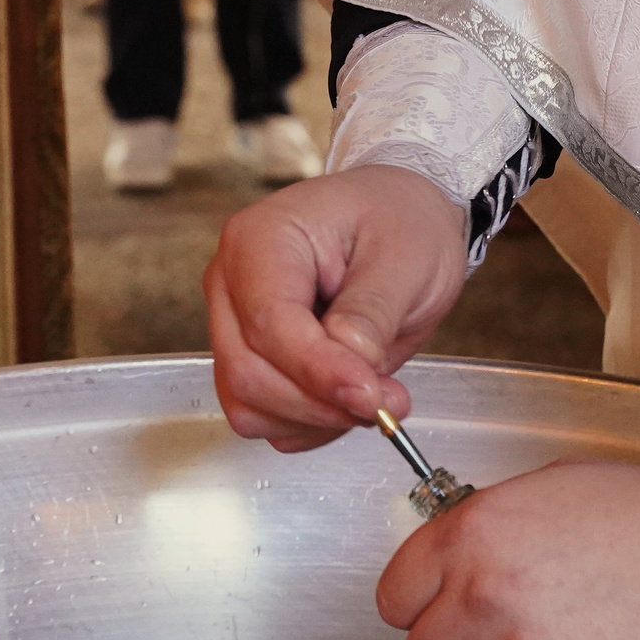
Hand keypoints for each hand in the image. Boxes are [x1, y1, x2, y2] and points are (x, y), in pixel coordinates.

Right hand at [206, 165, 469, 450]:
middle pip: (248, 372)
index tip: (371, 395)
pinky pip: (262, 415)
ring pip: (249, 403)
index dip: (319, 371)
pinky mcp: (249, 357)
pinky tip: (347, 398)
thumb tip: (350, 369)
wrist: (399, 216)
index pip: (270, 324)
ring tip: (374, 394)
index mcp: (262, 239)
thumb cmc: (399, 220)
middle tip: (387, 401)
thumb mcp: (406, 257)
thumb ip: (372, 316)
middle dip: (321, 403)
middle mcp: (232, 282)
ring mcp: (234, 323)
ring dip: (315, 418)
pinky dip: (308, 424)